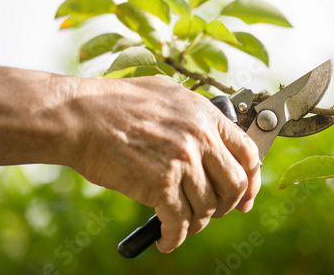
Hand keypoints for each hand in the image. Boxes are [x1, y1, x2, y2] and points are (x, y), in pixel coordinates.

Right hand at [70, 76, 260, 252]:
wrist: (81, 116)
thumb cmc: (118, 102)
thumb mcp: (168, 93)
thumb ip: (195, 114)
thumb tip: (212, 133)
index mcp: (206, 116)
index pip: (248, 153)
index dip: (252, 180)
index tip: (246, 196)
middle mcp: (201, 139)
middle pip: (235, 185)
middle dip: (228, 205)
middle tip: (216, 211)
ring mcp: (182, 162)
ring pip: (207, 207)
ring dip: (198, 222)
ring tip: (184, 223)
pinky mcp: (160, 185)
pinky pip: (179, 222)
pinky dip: (175, 238)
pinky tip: (167, 240)